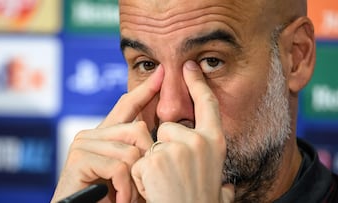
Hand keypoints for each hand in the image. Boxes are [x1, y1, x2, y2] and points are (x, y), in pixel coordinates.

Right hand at [51, 66, 163, 202]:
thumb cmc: (109, 197)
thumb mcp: (130, 171)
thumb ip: (140, 151)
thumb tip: (161, 135)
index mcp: (106, 134)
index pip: (128, 104)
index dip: (147, 89)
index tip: (163, 73)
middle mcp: (92, 133)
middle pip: (137, 129)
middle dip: (146, 160)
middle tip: (141, 186)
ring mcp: (83, 143)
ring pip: (130, 150)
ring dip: (136, 181)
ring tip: (129, 196)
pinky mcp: (78, 158)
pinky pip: (118, 167)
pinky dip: (125, 189)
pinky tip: (119, 199)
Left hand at [131, 61, 234, 202]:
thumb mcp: (218, 189)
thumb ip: (222, 181)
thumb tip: (227, 187)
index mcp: (215, 143)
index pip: (208, 103)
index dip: (197, 83)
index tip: (188, 67)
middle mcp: (200, 142)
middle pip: (170, 126)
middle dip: (165, 147)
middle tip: (174, 174)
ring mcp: (177, 149)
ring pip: (153, 143)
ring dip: (154, 163)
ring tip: (165, 184)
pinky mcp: (156, 158)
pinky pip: (140, 160)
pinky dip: (142, 176)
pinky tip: (154, 189)